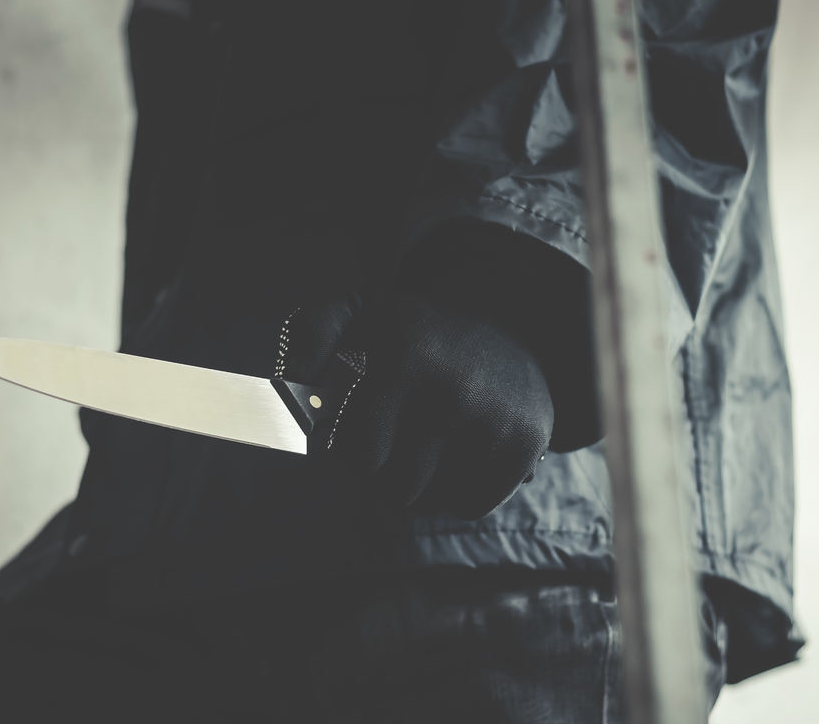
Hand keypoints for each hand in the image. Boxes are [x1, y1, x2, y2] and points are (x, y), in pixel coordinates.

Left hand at [281, 288, 553, 519]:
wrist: (511, 327)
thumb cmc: (411, 335)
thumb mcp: (358, 311)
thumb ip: (312, 332)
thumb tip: (293, 376)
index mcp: (401, 350)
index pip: (349, 450)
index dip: (344, 448)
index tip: (352, 425)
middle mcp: (449, 384)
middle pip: (385, 482)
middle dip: (380, 469)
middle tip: (393, 435)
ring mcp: (491, 416)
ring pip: (423, 501)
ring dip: (417, 484)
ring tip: (427, 440)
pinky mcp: (525, 443)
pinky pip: (466, 506)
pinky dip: (458, 494)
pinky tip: (462, 452)